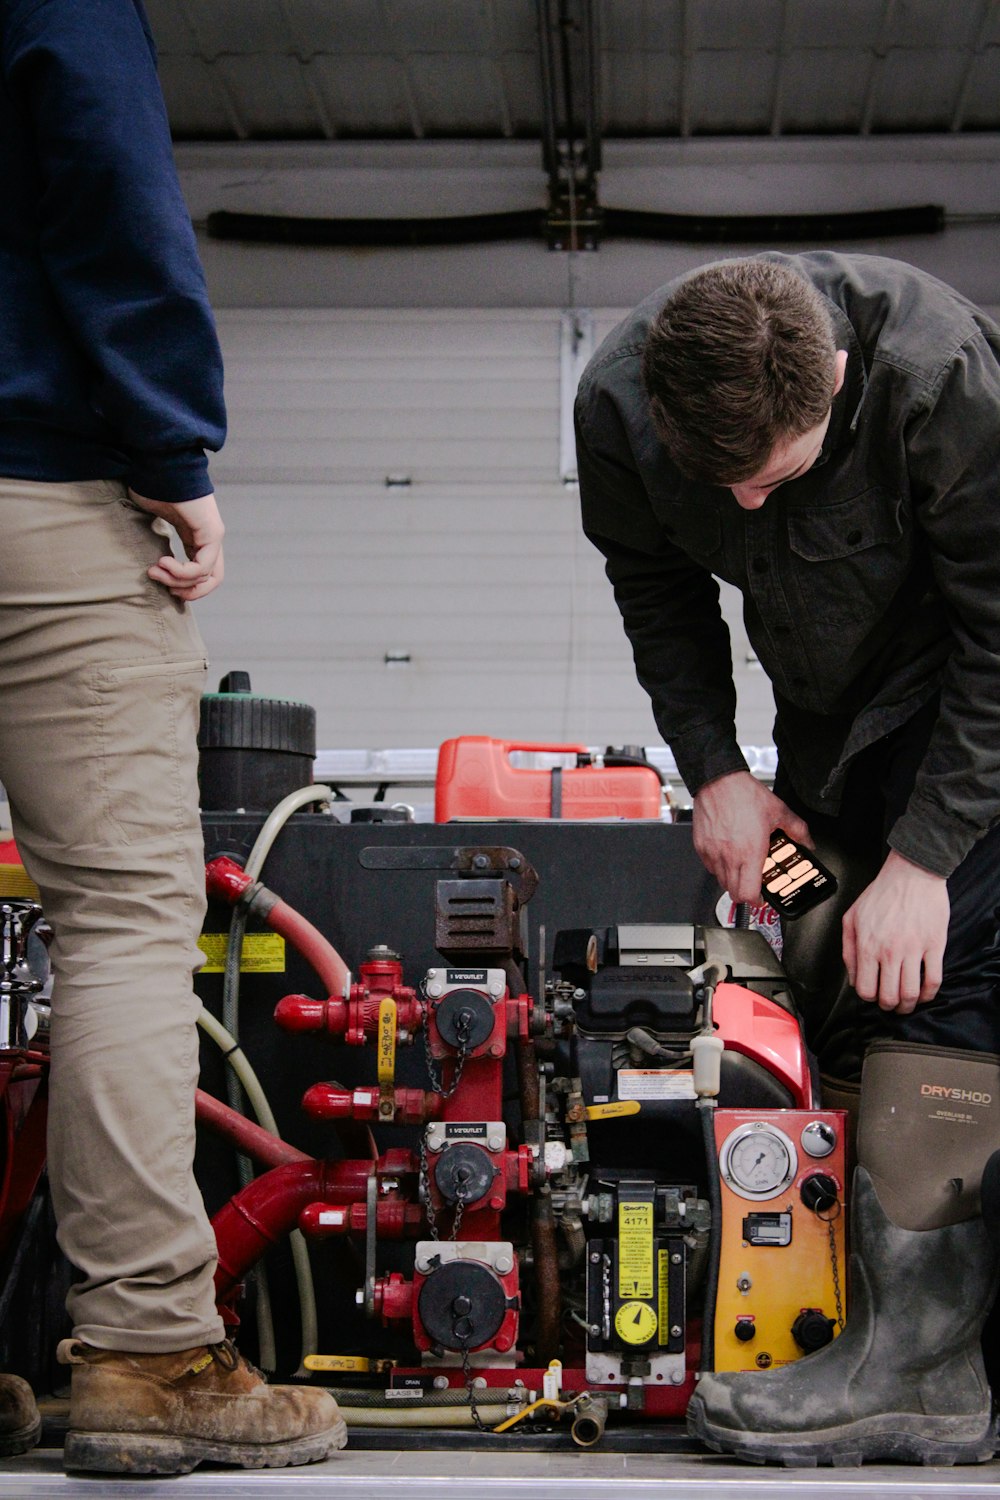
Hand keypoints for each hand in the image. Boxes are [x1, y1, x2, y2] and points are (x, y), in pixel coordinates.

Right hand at [128, 490, 224, 600]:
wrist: (158, 462)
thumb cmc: (151, 485)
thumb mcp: (151, 521)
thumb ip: (154, 541)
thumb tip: (147, 563)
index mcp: (196, 538)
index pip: (202, 574)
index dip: (182, 585)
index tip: (159, 579)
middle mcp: (209, 539)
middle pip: (211, 581)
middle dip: (186, 591)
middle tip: (161, 583)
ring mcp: (213, 535)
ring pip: (206, 577)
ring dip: (176, 582)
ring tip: (156, 570)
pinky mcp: (212, 532)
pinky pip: (201, 567)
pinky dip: (181, 573)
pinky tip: (162, 563)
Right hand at [692, 771, 812, 902]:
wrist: (719, 780)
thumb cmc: (744, 794)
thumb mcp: (779, 811)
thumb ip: (797, 830)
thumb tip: (807, 842)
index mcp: (750, 852)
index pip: (747, 893)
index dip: (756, 901)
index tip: (761, 897)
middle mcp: (729, 856)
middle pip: (734, 893)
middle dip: (745, 893)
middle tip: (753, 884)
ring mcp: (713, 853)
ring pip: (721, 881)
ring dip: (732, 880)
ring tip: (741, 867)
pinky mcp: (701, 846)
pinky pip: (710, 867)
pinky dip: (719, 867)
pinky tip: (727, 855)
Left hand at [842, 850, 948, 1010]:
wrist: (912, 874)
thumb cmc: (881, 893)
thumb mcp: (852, 918)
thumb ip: (848, 950)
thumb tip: (853, 977)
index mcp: (867, 945)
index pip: (865, 990)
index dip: (869, 998)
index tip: (873, 996)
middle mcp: (890, 951)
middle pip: (889, 997)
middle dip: (889, 1007)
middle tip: (891, 1005)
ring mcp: (914, 949)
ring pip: (911, 993)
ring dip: (909, 1006)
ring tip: (907, 1004)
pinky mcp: (935, 945)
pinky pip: (934, 980)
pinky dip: (929, 994)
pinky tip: (924, 993)